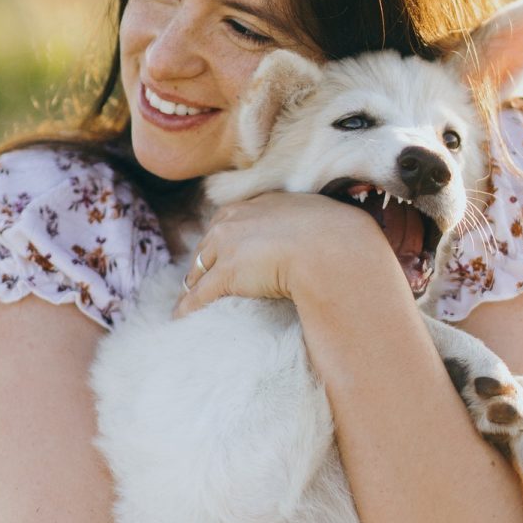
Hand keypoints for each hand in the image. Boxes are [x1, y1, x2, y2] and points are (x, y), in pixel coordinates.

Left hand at [174, 190, 388, 317]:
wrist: (335, 251)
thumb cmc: (341, 239)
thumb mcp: (327, 223)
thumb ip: (317, 228)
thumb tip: (337, 240)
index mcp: (262, 203)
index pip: (231, 222)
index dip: (224, 242)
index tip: (222, 256)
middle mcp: (239, 218)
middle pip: (208, 244)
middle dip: (203, 263)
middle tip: (200, 283)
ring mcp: (229, 245)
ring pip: (200, 269)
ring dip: (193, 286)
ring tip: (189, 303)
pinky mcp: (227, 273)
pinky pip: (199, 295)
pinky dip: (187, 309)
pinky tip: (181, 319)